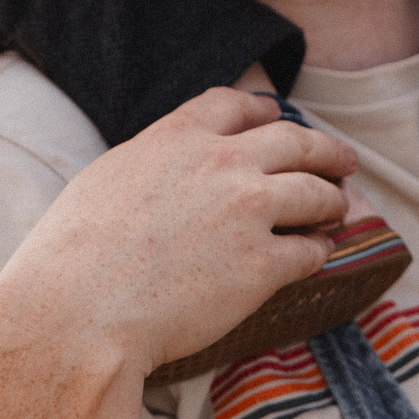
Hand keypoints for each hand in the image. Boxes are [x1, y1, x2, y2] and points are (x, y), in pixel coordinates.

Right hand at [0, 88, 355, 418]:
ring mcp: (248, 211)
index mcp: (178, 137)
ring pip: (316, 193)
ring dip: (333, 200)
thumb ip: (153, 163)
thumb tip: (171, 166)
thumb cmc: (73, 255)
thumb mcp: (107, 179)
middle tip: (344, 161)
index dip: (265, 110)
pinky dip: (320, 249)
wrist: (78, 313)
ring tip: (341, 208)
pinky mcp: (262, 265)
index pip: (236, 105)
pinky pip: (310, 250)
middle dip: (326, 150)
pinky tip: (319, 253)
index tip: (278, 116)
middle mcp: (222, 164)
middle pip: (295, 142)